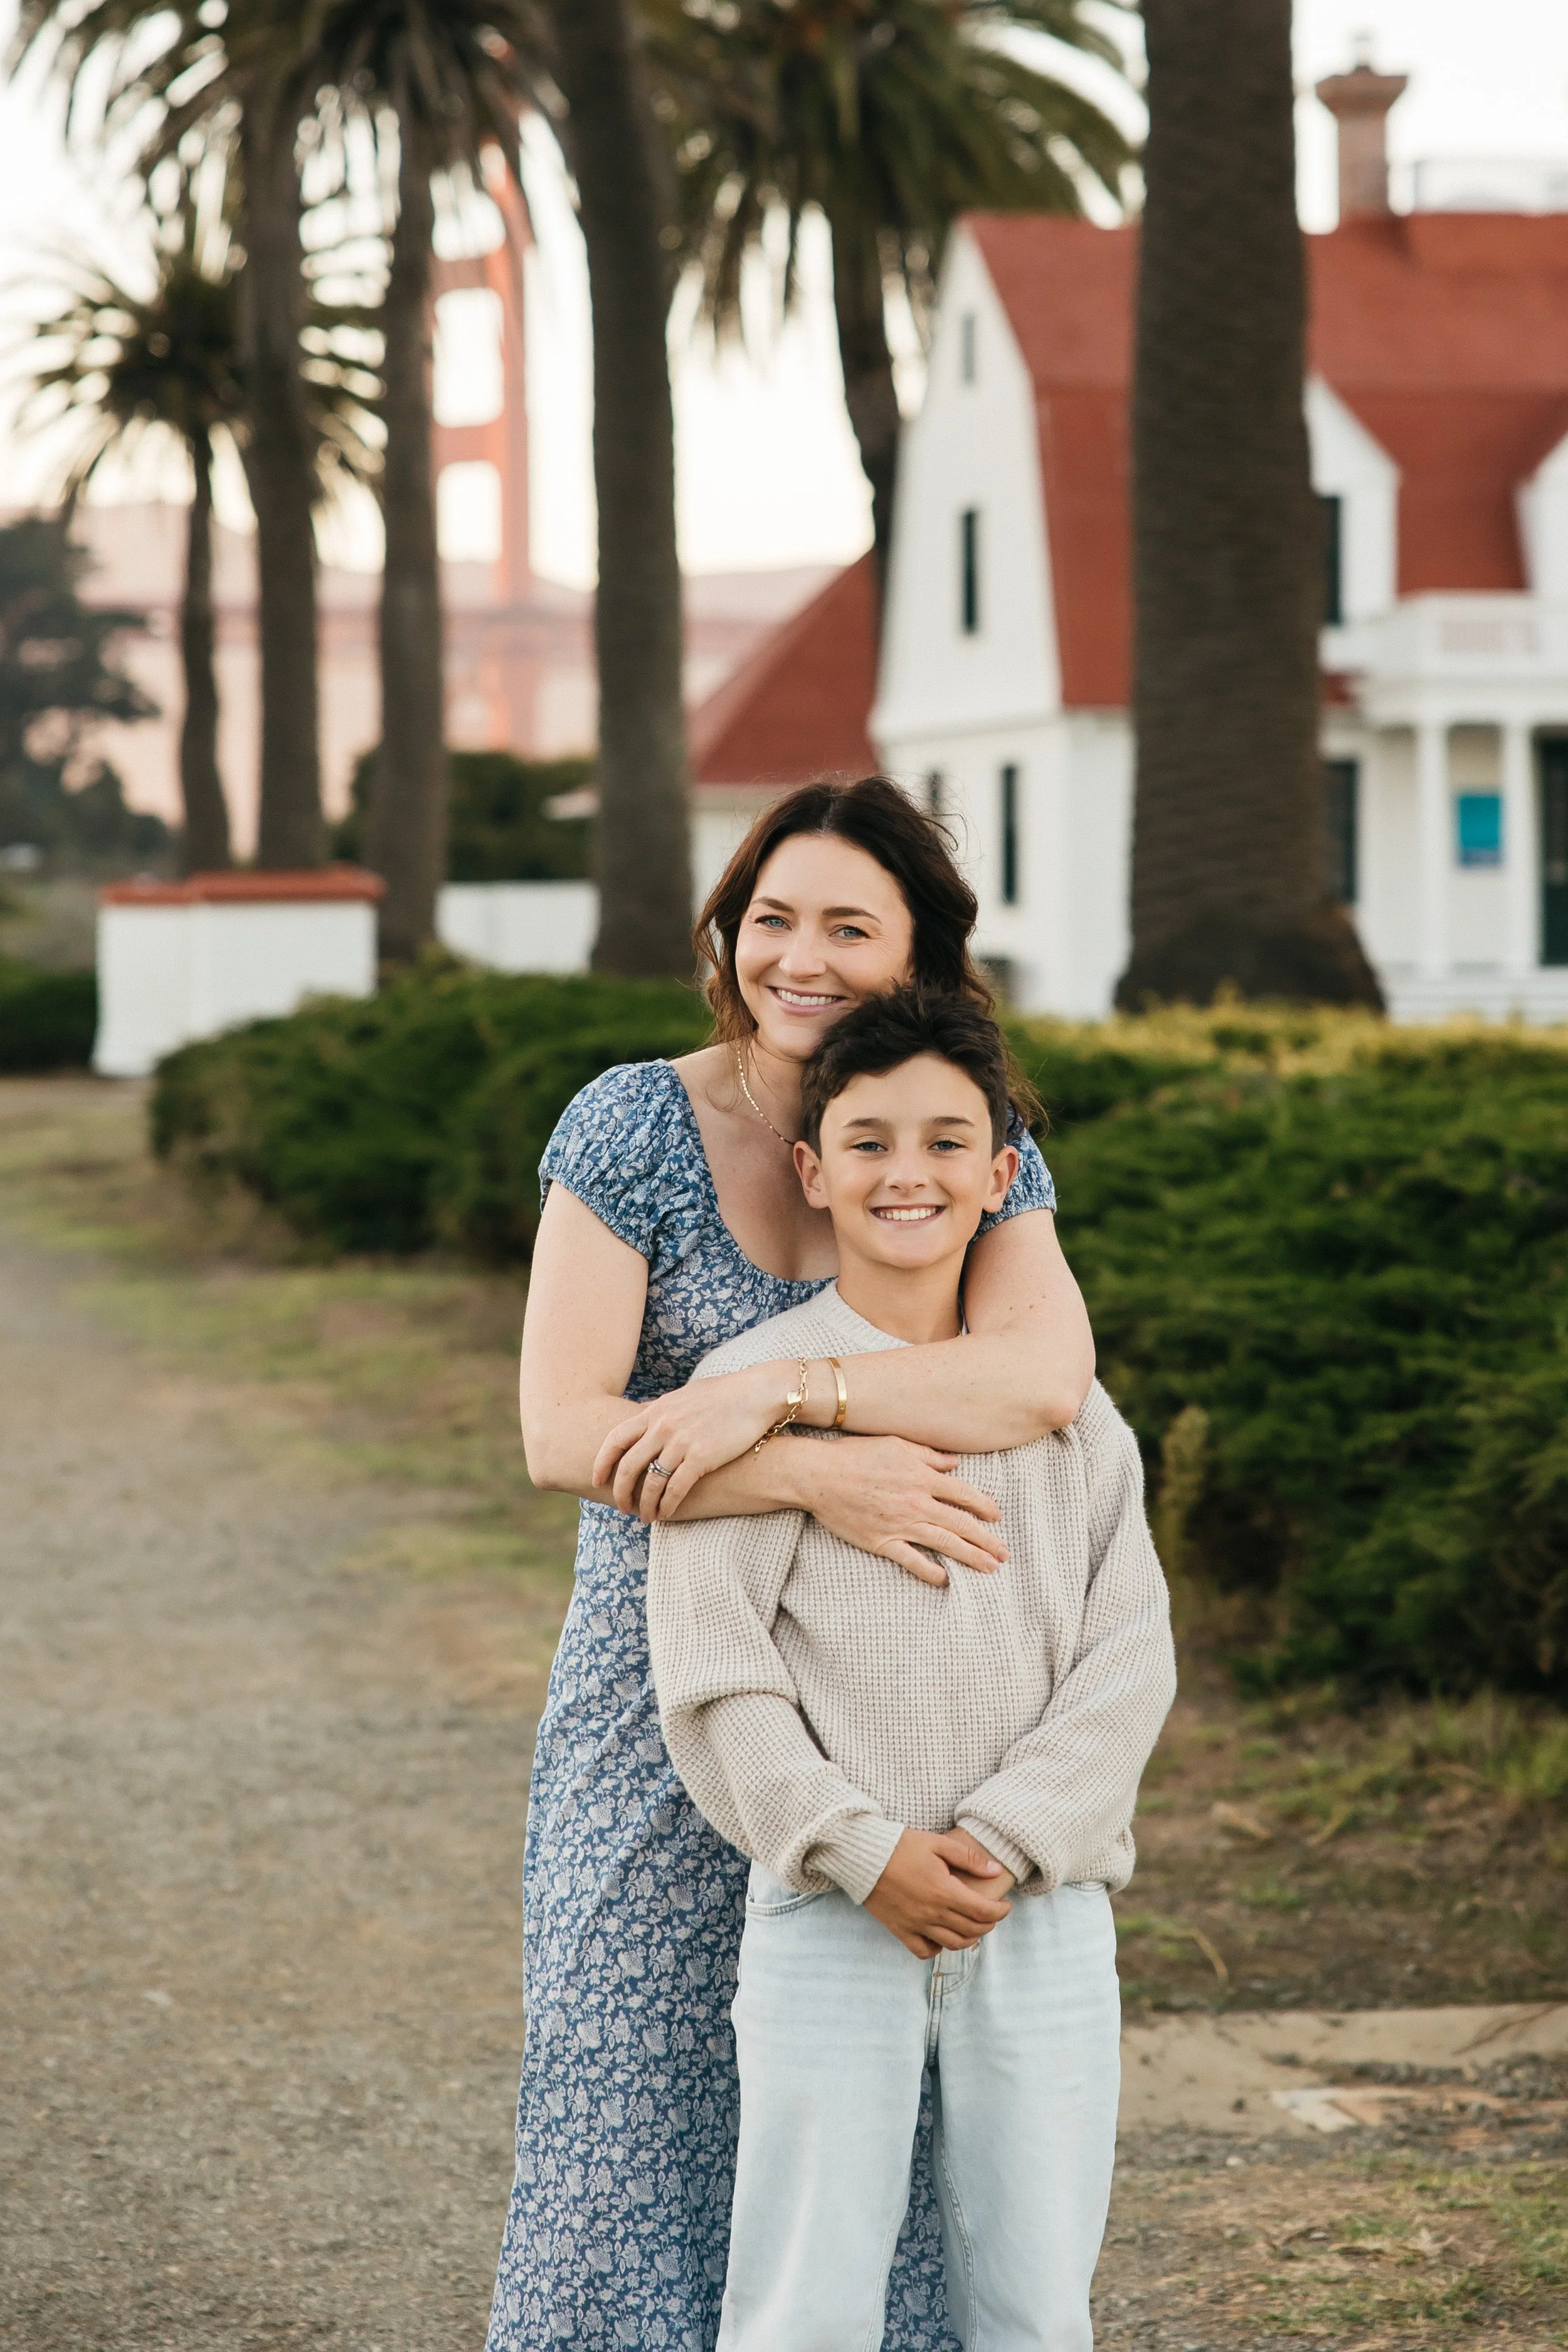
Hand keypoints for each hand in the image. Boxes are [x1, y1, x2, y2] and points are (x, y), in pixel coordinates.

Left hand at [594, 1361, 789, 1516]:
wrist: (755, 1394)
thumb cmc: (722, 1395)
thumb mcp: (682, 1397)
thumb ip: (661, 1411)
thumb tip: (645, 1418)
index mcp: (655, 1412)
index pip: (615, 1439)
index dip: (602, 1463)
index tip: (597, 1480)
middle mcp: (662, 1427)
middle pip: (628, 1466)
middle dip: (621, 1491)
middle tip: (621, 1507)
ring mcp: (681, 1442)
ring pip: (651, 1482)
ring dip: (645, 1504)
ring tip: (646, 1517)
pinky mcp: (701, 1457)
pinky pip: (675, 1489)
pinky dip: (667, 1505)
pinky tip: (665, 1514)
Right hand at [796, 1436, 1006, 1587]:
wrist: (818, 1475)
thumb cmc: (855, 1454)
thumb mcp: (896, 1444)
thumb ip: (928, 1455)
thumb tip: (955, 1464)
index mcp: (922, 1476)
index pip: (964, 1493)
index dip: (984, 1506)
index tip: (997, 1517)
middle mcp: (917, 1502)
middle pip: (961, 1524)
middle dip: (986, 1539)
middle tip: (1004, 1553)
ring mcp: (900, 1524)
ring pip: (944, 1543)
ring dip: (970, 1556)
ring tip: (989, 1568)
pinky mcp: (882, 1541)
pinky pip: (912, 1560)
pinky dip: (930, 1571)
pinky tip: (945, 1579)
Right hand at [865, 1829, 1013, 1957]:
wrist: (863, 1857)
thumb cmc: (900, 1846)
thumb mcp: (937, 1843)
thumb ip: (969, 1859)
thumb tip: (996, 1870)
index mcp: (944, 1891)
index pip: (983, 1912)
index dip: (1000, 1912)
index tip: (1006, 1906)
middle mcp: (932, 1913)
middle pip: (972, 1930)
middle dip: (989, 1924)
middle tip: (992, 1914)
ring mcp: (916, 1925)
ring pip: (953, 1944)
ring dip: (970, 1938)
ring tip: (974, 1926)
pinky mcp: (900, 1930)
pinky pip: (924, 1951)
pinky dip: (938, 1948)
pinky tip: (943, 1936)